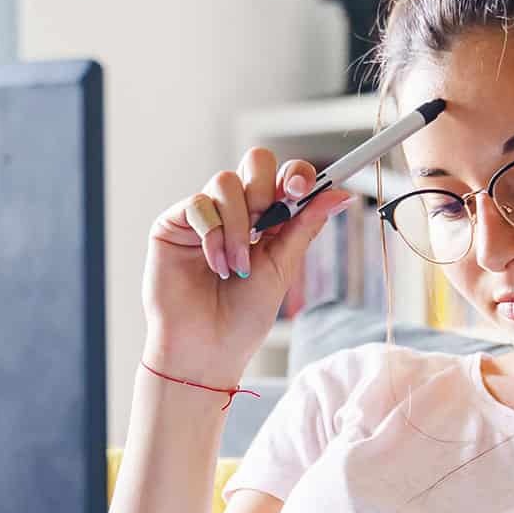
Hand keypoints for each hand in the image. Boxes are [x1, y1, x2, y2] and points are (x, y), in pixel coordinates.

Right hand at [141, 148, 351, 384]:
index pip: (283, 178)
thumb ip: (304, 226)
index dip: (295, 174)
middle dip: (263, 191)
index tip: (300, 188)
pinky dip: (212, 235)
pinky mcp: (174, 224)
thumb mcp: (282, 267)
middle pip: (254, 163)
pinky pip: (198, 204)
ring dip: (238, 226)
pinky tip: (214, 264)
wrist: (207, 349)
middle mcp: (236, 212)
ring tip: (235, 267)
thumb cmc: (242, 319)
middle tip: (264, 227)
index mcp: (267, 221)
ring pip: (226, 182)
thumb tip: (340, 194)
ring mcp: (204, 216)